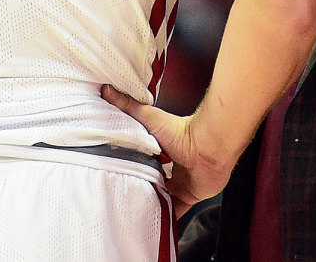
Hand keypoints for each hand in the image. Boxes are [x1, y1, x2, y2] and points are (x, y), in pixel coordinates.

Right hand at [100, 85, 232, 217]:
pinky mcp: (189, 196)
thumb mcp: (149, 118)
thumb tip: (106, 89)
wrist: (208, 147)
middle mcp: (170, 168)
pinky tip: (152, 225)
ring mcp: (180, 183)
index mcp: (160, 150)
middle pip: (150, 181)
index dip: (129, 167)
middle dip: (139, 188)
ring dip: (150, 204)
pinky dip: (166, 219)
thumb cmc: (181, 131)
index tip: (113, 173)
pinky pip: (175, 212)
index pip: (141, 161)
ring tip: (130, 214)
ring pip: (161, 198)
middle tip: (120, 197)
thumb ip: (128, 106)